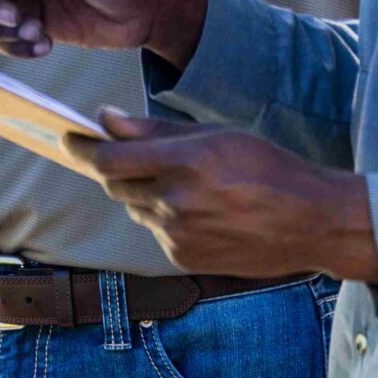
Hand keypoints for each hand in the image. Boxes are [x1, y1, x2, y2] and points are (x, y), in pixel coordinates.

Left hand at [66, 109, 377, 282]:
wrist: (310, 221)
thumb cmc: (266, 167)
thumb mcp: (215, 134)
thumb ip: (155, 129)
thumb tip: (105, 118)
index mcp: (185, 160)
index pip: (110, 159)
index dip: (81, 148)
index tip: (67, 137)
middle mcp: (176, 200)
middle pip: (116, 185)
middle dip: (114, 169)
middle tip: (124, 154)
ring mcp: (179, 234)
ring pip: (135, 209)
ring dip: (143, 193)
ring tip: (184, 183)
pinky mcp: (183, 258)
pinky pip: (156, 232)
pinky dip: (164, 218)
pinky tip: (199, 210)